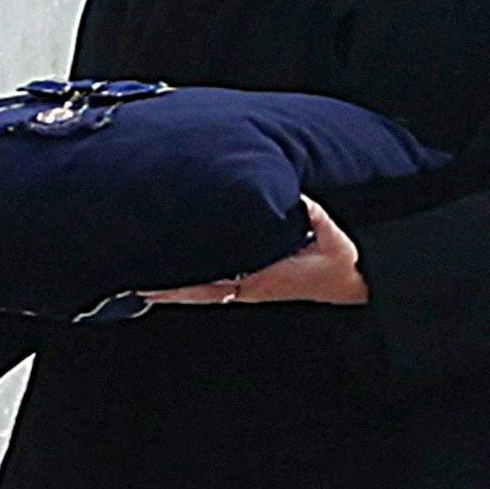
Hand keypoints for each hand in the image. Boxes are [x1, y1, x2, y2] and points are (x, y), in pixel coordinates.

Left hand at [158, 199, 372, 310]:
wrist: (353, 282)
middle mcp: (250, 288)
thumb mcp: (330, 236)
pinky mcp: (255, 286)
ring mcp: (250, 289)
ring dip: (177, 290)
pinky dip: (194, 285)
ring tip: (146, 285)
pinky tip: (179, 281)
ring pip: (205, 292)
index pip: (213, 282)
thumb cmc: (340, 264)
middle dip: (168, 289)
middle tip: (136, 284)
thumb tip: (296, 196)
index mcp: (261, 279)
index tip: (156, 279)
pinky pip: (218, 287)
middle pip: (199, 292)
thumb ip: (309, 213)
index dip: (183, 283)